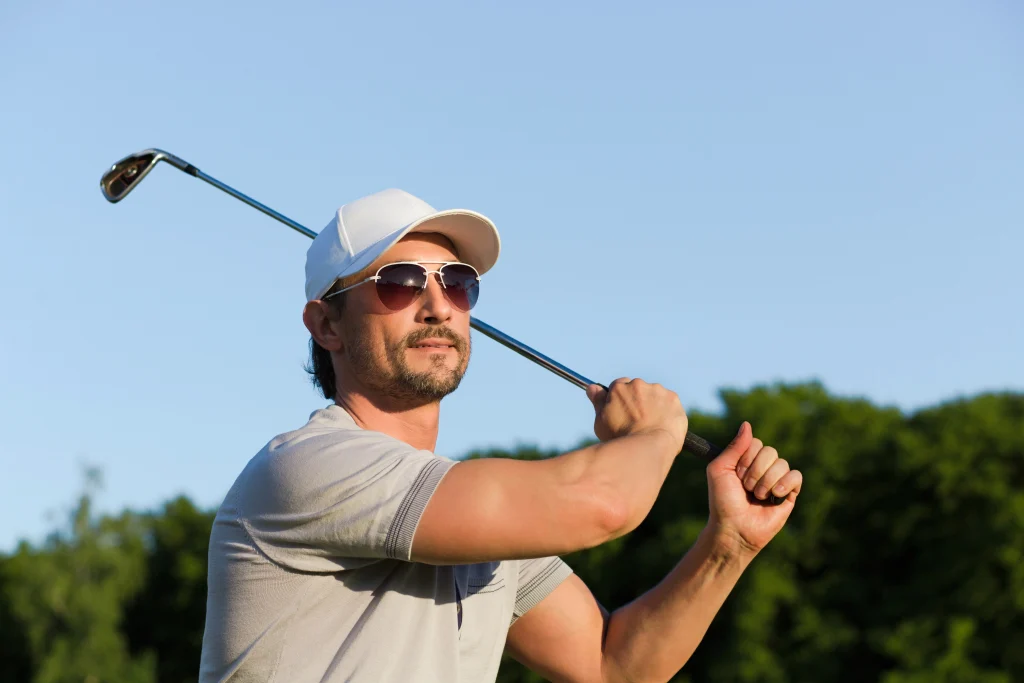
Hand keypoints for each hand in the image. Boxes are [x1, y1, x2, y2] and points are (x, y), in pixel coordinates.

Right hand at [586, 378, 687, 451]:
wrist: (647, 447)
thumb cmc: (620, 438)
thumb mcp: (601, 421)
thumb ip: (598, 402)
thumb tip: (592, 387)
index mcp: (619, 387)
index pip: (618, 386)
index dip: (621, 400)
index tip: (624, 412)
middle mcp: (638, 384)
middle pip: (637, 389)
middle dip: (638, 402)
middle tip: (637, 422)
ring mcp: (657, 390)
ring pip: (654, 396)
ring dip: (653, 406)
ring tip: (650, 428)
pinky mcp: (673, 399)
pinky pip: (669, 403)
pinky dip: (667, 412)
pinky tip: (662, 426)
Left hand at [705, 422, 802, 555]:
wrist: (733, 528)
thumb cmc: (722, 501)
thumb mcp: (720, 470)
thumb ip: (734, 447)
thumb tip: (747, 424)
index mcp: (746, 459)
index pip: (755, 443)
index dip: (745, 459)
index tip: (736, 475)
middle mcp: (763, 467)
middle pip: (770, 451)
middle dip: (754, 472)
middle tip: (745, 488)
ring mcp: (777, 479)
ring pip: (782, 464)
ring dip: (766, 482)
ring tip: (757, 496)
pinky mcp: (790, 493)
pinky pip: (796, 476)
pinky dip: (784, 484)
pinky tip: (774, 496)